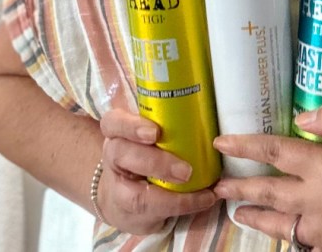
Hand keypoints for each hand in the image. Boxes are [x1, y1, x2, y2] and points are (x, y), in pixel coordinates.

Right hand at [97, 109, 218, 234]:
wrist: (122, 196)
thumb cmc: (147, 153)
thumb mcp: (151, 134)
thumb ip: (169, 121)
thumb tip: (208, 110)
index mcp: (119, 132)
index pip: (114, 123)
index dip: (131, 127)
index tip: (155, 133)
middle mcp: (114, 157)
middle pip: (122, 155)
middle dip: (155, 162)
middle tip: (185, 170)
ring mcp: (120, 188)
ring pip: (134, 192)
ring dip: (171, 195)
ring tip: (200, 189)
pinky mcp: (132, 211)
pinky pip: (154, 211)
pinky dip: (183, 205)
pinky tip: (205, 199)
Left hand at [212, 101, 321, 251]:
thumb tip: (299, 122)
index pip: (274, 152)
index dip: (244, 146)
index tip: (221, 143)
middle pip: (270, 195)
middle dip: (240, 190)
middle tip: (218, 189)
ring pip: (285, 227)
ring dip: (259, 219)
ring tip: (240, 214)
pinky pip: (312, 247)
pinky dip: (295, 239)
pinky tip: (288, 232)